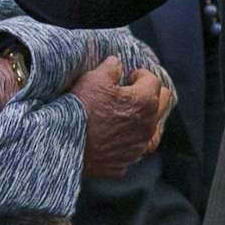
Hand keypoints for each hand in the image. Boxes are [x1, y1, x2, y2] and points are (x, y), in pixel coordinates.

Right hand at [73, 58, 166, 177]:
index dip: (140, 75)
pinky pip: (136, 149)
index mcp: (145, 102)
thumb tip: (116, 62)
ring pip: (153, 128)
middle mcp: (148, 125)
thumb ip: (110, 68)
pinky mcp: (126, 162)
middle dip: (152, 94)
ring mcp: (138, 146)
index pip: (153, 81)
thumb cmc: (79, 110)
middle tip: (134, 92)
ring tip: (127, 114)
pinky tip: (119, 137)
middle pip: (163, 102)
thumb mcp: (92, 79)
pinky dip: (131, 141)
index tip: (129, 76)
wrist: (61, 145)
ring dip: (145, 118)